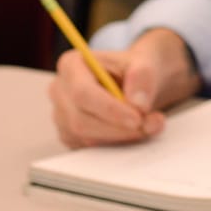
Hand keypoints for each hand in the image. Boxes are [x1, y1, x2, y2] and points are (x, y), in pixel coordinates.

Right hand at [47, 27, 198, 147]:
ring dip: (120, 137)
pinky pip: (89, 148)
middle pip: (80, 121)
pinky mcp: (70, 135)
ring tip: (149, 125)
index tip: (137, 119)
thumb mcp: (145, 62)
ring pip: (85, 138)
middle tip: (150, 125)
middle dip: (118, 128)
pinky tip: (133, 131)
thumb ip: (143, 76)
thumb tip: (138, 104)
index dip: (110, 110)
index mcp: (71, 65)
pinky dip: (115, 144)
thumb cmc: (134, 69)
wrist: (135, 82)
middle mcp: (60, 91)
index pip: (83, 93)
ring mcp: (61, 115)